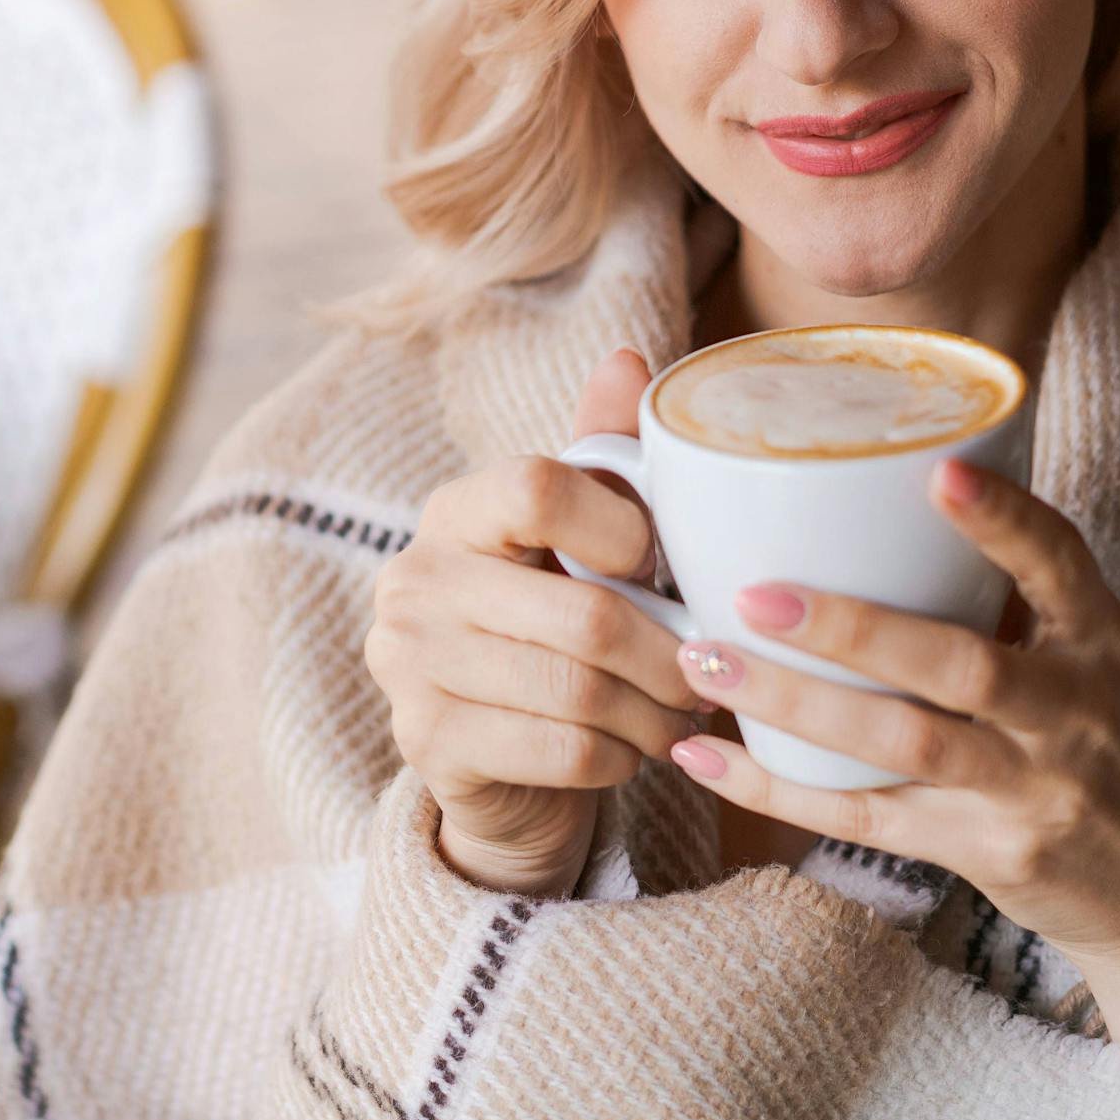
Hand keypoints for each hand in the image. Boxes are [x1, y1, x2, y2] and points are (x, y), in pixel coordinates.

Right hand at [364, 350, 701, 896]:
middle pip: (584, 614)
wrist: (495, 759)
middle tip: (711, 670)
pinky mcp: (428, 744)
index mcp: (454, 510)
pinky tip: (634, 748)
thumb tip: (626, 360)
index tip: (656, 564)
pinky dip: (622, 755)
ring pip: (582, 690)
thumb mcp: (579, 539)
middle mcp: (414, 579)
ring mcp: (408, 665)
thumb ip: (603, 455)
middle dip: (672, 653)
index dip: (622, 528)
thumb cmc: (552, 625)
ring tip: (685, 712)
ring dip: (656, 711)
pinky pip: (565, 750)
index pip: (539, 489)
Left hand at [666, 459, 1119, 976]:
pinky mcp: (987, 851)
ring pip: (903, 745)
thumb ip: (1007, 589)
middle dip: (854, 630)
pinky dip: (776, 791)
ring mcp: (1032, 790)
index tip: (939, 469)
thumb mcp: (1092, 656)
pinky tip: (703, 755)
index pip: (1060, 563)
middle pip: (961, 666)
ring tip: (706, 658)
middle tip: (754, 595)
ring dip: (795, 704)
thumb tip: (876, 489)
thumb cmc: (1105, 743)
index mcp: (1098, 641)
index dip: (1002, 518)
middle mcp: (1073, 713)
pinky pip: (866, 819)